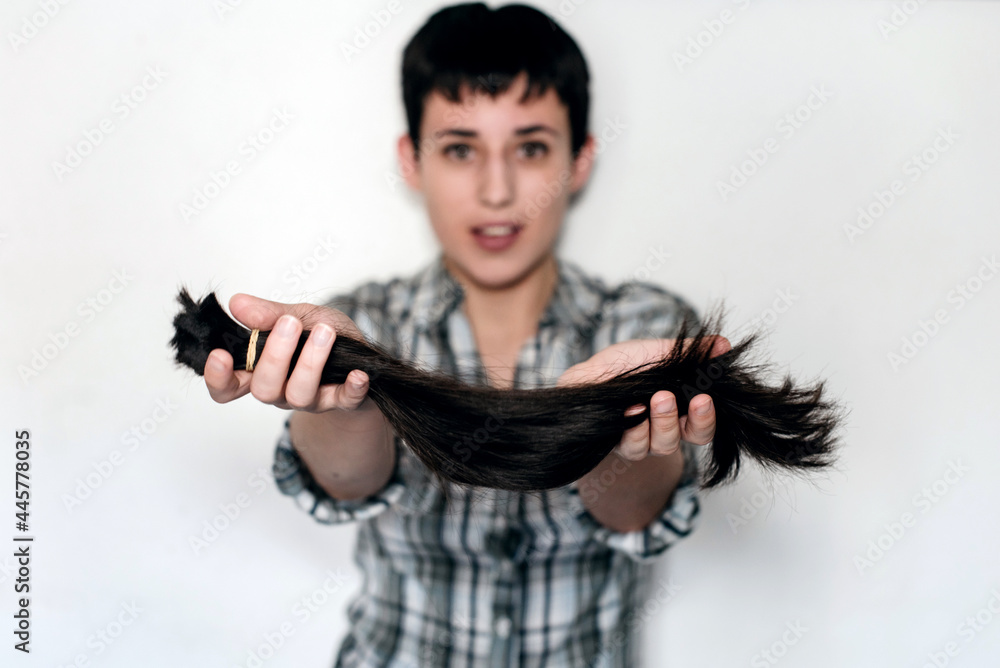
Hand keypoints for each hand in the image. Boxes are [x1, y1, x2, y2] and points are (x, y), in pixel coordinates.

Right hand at [203, 293, 371, 412]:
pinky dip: (351, 389)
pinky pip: (344, 402)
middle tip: (290, 324)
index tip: (220, 355)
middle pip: (263, 389)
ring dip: (311, 362)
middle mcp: (280, 390)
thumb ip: (267, 314)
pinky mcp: (341, 401)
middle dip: (275, 355)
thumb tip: (237, 303)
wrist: (360, 356)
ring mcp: (310, 399)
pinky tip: (358, 375)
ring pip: (299, 394)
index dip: (219, 378)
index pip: (227, 387)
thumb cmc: (323, 335)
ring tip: (325, 332)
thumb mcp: (297, 316)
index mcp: (260, 370)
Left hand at [557, 336, 730, 460]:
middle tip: (668, 397)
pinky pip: (630, 445)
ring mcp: (640, 441)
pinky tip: (629, 409)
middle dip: (678, 420)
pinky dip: (632, 427)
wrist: (591, 373)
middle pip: (681, 440)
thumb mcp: (662, 353)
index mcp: (680, 414)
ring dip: (657, 423)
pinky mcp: (617, 444)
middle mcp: (663, 432)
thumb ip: (692, 353)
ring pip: (657, 445)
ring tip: (649, 401)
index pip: (701, 429)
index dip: (706, 419)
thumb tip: (723, 345)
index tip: (703, 399)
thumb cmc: (629, 365)